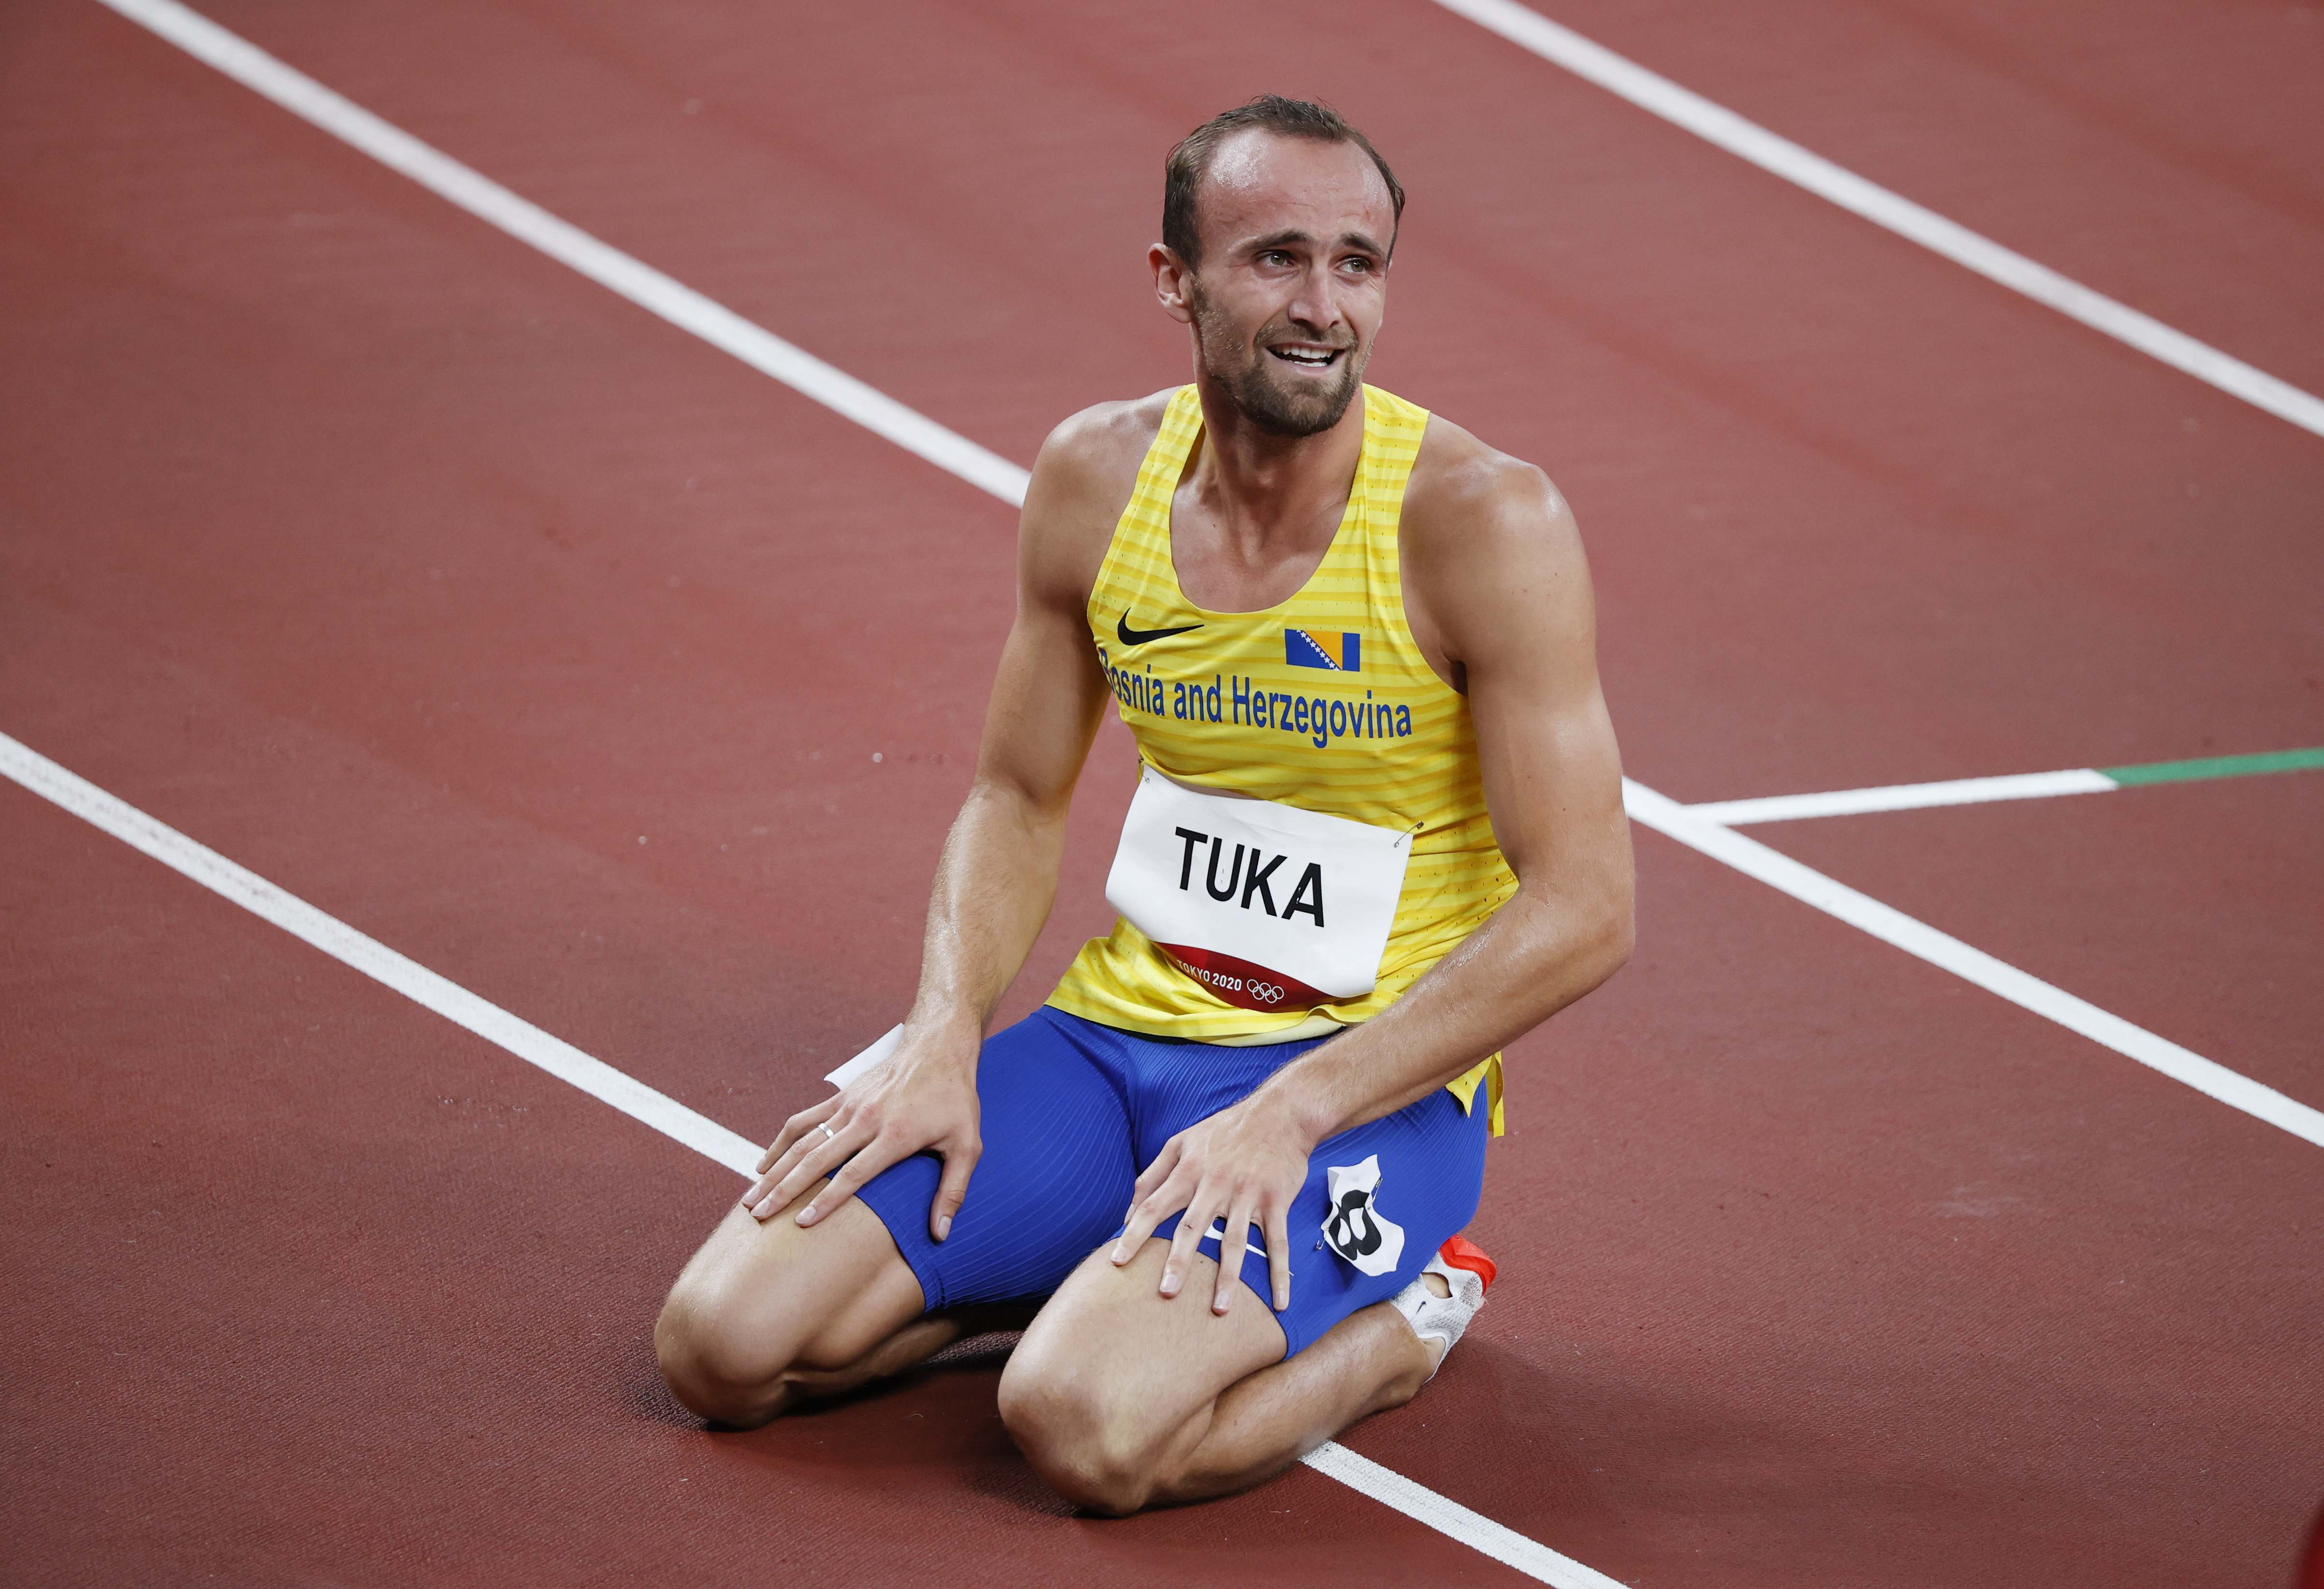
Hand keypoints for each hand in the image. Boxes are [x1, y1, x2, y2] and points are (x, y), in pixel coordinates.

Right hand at [742, 1022, 981, 1239]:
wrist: (938, 1047)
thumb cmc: (955, 1100)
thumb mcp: (968, 1145)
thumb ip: (953, 1191)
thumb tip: (940, 1235)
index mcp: (895, 1135)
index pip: (853, 1174)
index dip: (826, 1200)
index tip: (801, 1224)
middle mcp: (866, 1120)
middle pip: (816, 1159)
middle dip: (785, 1190)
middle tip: (759, 1215)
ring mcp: (849, 1106)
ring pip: (802, 1142)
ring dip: (774, 1170)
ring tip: (751, 1198)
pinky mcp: (841, 1097)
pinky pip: (803, 1121)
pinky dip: (780, 1143)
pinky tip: (764, 1165)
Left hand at [1109, 1090, 1313, 1315]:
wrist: (1280, 1113)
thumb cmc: (1226, 1130)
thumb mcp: (1182, 1142)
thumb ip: (1152, 1175)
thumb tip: (1127, 1212)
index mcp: (1189, 1170)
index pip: (1154, 1205)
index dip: (1134, 1234)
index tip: (1117, 1261)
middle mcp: (1216, 1184)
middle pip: (1193, 1228)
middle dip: (1179, 1261)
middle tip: (1166, 1293)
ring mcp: (1247, 1194)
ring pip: (1236, 1241)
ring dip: (1228, 1277)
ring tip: (1219, 1309)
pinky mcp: (1276, 1201)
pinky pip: (1278, 1243)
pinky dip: (1280, 1273)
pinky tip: (1280, 1302)